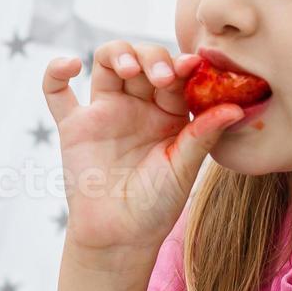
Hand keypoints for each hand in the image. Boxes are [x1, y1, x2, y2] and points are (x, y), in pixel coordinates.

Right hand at [42, 41, 243, 260]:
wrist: (120, 237)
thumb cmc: (157, 206)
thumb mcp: (184, 168)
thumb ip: (202, 134)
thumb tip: (236, 108)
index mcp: (169, 113)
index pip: (174, 74)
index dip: (181, 65)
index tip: (191, 66)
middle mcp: (137, 106)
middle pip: (141, 58)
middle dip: (152, 58)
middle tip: (162, 76)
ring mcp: (103, 112)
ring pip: (105, 63)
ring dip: (118, 53)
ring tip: (128, 68)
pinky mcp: (73, 126)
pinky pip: (56, 92)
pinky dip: (55, 72)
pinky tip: (70, 66)